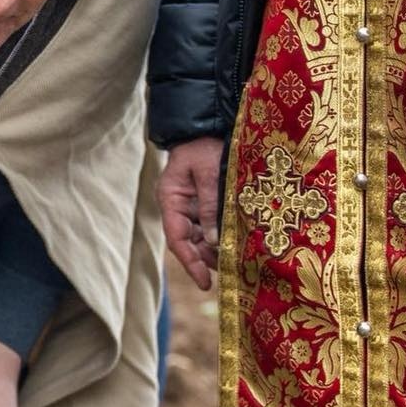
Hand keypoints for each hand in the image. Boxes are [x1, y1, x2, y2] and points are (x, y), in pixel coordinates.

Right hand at [157, 135, 223, 290]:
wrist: (207, 124)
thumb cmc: (204, 143)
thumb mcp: (208, 171)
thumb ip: (209, 204)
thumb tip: (212, 240)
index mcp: (171, 199)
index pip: (177, 239)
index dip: (190, 263)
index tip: (204, 282)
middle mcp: (178, 207)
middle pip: (189, 242)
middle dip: (205, 261)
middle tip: (227, 275)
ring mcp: (191, 205)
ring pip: (200, 237)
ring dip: (214, 251)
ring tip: (233, 264)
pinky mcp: (205, 201)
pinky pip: (210, 224)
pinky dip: (221, 236)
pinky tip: (235, 245)